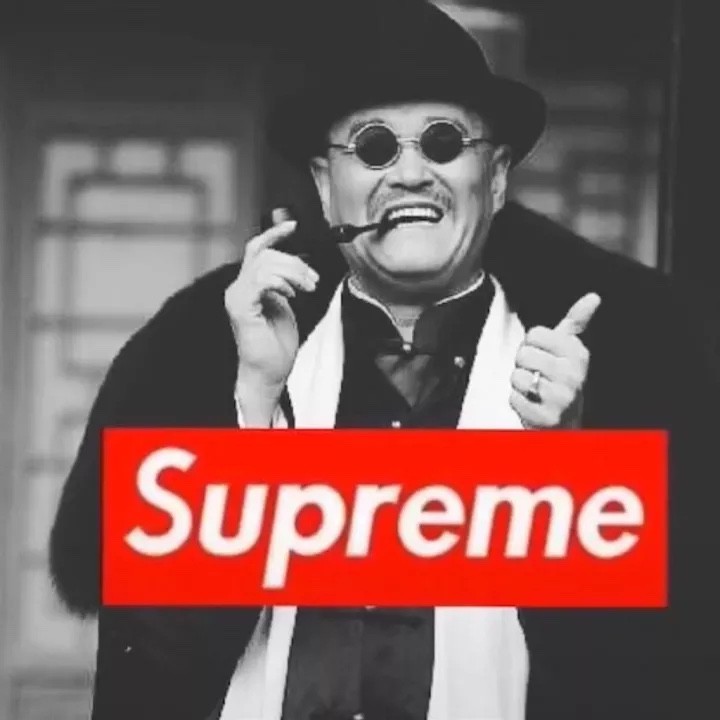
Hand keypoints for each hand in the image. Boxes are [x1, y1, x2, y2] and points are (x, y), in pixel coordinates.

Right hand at [225, 209, 318, 422]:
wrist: (269, 372)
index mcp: (246, 286)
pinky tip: (291, 295)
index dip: (274, 234)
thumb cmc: (276, 346)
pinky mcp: (241, 307)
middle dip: (295, 263)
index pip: (257, 249)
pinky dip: (281, 282)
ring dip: (294, 273)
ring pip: (266, 264)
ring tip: (307, 288)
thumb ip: (283, 283)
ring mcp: (236, 297)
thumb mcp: (284, 305)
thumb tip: (294, 264)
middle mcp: (237, 289)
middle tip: (312, 281)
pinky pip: (261, 279)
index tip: (293, 225)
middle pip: (265, 254)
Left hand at [510, 293, 600, 428]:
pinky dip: (518, 401)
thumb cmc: (562, 380)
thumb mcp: (571, 350)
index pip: (534, 334)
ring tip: (536, 390)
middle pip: (523, 354)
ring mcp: (561, 398)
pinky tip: (532, 404)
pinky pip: (513, 398)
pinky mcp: (545, 417)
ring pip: (517, 376)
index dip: (532, 345)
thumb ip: (576, 323)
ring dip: (520, 385)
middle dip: (524, 365)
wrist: (566, 421)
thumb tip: (593, 297)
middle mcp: (573, 375)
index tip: (544, 356)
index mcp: (578, 353)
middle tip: (539, 375)